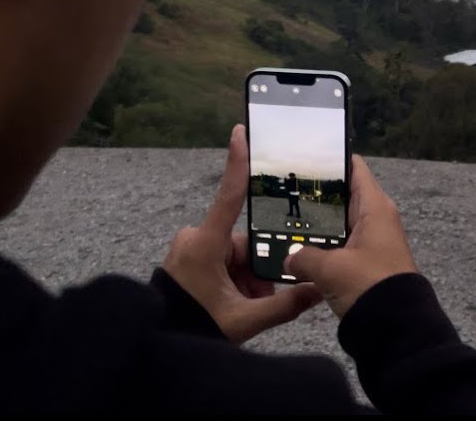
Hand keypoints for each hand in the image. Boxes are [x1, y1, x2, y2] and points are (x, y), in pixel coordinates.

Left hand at [162, 125, 321, 342]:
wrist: (157, 343)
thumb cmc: (193, 325)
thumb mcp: (243, 320)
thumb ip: (283, 305)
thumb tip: (318, 291)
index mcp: (205, 244)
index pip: (228, 197)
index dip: (236, 163)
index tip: (240, 133)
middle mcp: (195, 239)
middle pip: (242, 242)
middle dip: (256, 269)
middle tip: (259, 298)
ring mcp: (189, 248)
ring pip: (234, 254)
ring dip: (246, 278)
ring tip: (247, 307)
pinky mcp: (187, 257)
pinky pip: (221, 261)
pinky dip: (234, 279)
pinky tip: (236, 303)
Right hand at [284, 155, 416, 317]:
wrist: (397, 327)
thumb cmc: (368, 284)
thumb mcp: (330, 268)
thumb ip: (303, 257)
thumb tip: (288, 258)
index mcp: (375, 207)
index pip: (354, 169)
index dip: (331, 160)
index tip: (304, 157)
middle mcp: (377, 218)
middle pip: (344, 196)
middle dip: (316, 195)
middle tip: (283, 190)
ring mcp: (373, 241)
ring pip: (340, 223)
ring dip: (317, 224)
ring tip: (282, 218)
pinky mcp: (367, 262)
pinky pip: (341, 245)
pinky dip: (323, 245)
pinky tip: (298, 249)